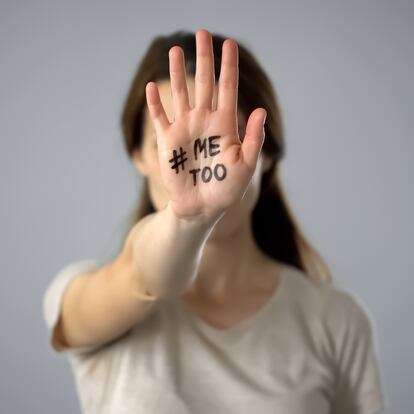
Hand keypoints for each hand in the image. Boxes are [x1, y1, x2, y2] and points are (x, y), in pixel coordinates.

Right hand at [145, 29, 266, 220]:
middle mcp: (204, 121)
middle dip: (204, 59)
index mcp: (225, 125)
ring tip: (176, 51)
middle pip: (204, 83)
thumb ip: (253, 140)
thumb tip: (261, 111)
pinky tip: (154, 87)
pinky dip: (156, 103)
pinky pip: (160, 117)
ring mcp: (185, 129)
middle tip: (202, 33)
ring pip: (181, 94)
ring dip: (178, 72)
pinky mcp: (168, 141)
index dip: (228, 67)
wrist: (202, 207)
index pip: (227, 89)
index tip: (228, 44)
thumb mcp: (246, 166)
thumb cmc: (226, 189)